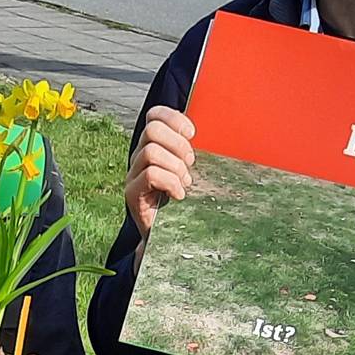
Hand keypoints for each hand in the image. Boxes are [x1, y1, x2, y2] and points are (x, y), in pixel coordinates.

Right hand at [127, 106, 197, 231]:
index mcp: (153, 146)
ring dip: (175, 166)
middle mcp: (139, 157)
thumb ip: (194, 154)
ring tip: (185, 182)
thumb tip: (222, 135)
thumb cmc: (184, 203)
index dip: (174, 118)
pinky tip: (179, 195)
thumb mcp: (191, 172)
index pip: (154, 116)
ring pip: (151, 152)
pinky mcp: (133, 193)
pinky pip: (151, 174)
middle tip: (191, 164)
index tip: (193, 134)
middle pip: (152, 130)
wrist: (168, 238)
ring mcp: (133, 175)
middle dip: (178, 144)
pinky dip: (171, 183)